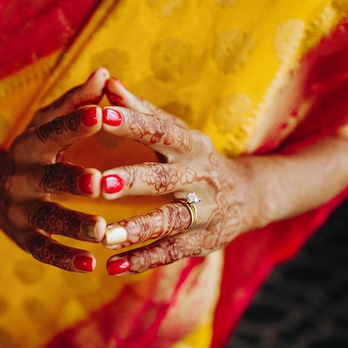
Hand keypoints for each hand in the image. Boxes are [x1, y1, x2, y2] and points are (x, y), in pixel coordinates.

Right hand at [0, 68, 110, 271]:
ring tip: (102, 231)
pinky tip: (89, 265)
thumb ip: (75, 103)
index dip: (74, 123)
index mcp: (31, 145)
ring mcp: (20, 208)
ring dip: (73, 224)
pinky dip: (64, 258)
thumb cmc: (31, 151)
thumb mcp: (45, 124)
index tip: (100, 114)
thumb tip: (104, 73)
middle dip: (72, 180)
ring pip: (47, 217)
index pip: (52, 131)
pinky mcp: (23, 236)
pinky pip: (42, 249)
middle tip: (100, 181)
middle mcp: (22, 176)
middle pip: (48, 177)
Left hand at [99, 77, 259, 274]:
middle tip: (98, 183)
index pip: (159, 131)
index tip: (99, 115)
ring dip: (137, 228)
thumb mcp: (176, 132)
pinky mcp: (201, 241)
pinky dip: (144, 260)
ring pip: (169, 221)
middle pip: (164, 179)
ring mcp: (203, 212)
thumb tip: (108, 81)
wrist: (249, 194)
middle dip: (132, 181)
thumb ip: (141, 111)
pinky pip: (172, 252)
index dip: (131, 123)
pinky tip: (114, 266)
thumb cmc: (195, 157)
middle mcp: (199, 177)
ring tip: (104, 236)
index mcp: (190, 145)